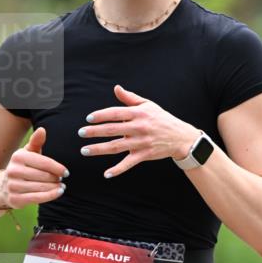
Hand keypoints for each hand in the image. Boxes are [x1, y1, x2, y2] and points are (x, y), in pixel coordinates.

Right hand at [4, 127, 68, 206]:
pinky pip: (37, 198)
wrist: (4, 186)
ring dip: (55, 188)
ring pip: (42, 187)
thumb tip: (42, 130)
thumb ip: (36, 142)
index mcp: (18, 157)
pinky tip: (58, 192)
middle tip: (60, 179)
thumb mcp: (28, 153)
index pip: (44, 162)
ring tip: (61, 186)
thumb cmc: (23, 167)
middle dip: (56, 178)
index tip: (66, 172)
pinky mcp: (15, 199)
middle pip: (44, 176)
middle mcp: (14, 170)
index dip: (58, 168)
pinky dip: (50, 196)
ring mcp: (13, 185)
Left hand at [78, 84, 199, 178]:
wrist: (181, 137)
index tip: (89, 118)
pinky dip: (118, 169)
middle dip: (94, 131)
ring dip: (99, 149)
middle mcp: (139, 127)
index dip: (101, 115)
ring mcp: (141, 142)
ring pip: (116, 146)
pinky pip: (128, 163)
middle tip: (81, 133)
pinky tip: (106, 174)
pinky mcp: (145, 155)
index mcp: (139, 113)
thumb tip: (116, 88)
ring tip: (85, 150)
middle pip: (112, 129)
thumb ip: (130, 98)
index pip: (116, 113)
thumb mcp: (148, 105)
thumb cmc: (162, 119)